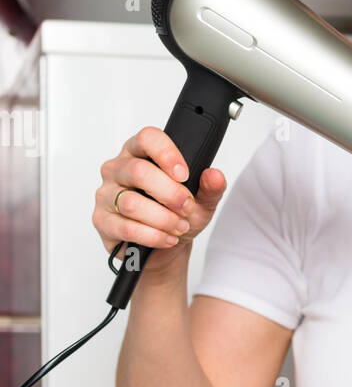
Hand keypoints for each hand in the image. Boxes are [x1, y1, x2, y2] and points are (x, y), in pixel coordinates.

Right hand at [93, 126, 226, 276]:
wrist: (164, 248)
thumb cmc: (176, 215)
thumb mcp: (201, 201)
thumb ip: (211, 188)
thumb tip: (214, 175)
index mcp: (140, 153)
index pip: (147, 138)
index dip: (167, 154)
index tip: (184, 174)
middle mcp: (118, 169)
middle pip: (139, 171)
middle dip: (170, 193)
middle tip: (187, 207)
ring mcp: (106, 194)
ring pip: (132, 203)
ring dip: (162, 218)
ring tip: (178, 226)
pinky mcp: (102, 220)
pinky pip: (126, 227)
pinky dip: (152, 236)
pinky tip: (166, 238)